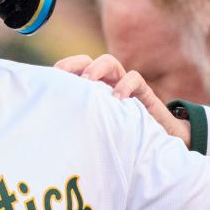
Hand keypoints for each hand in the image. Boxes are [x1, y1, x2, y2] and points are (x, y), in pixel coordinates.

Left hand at [54, 54, 189, 145]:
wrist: (158, 147)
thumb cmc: (123, 140)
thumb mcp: (98, 131)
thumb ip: (82, 124)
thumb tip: (53, 129)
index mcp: (93, 91)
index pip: (76, 70)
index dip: (64, 68)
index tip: (51, 77)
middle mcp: (108, 84)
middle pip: (89, 62)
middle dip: (75, 63)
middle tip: (63, 75)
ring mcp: (125, 87)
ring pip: (110, 63)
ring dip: (97, 68)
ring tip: (87, 82)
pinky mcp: (144, 94)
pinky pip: (135, 79)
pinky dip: (125, 86)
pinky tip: (117, 99)